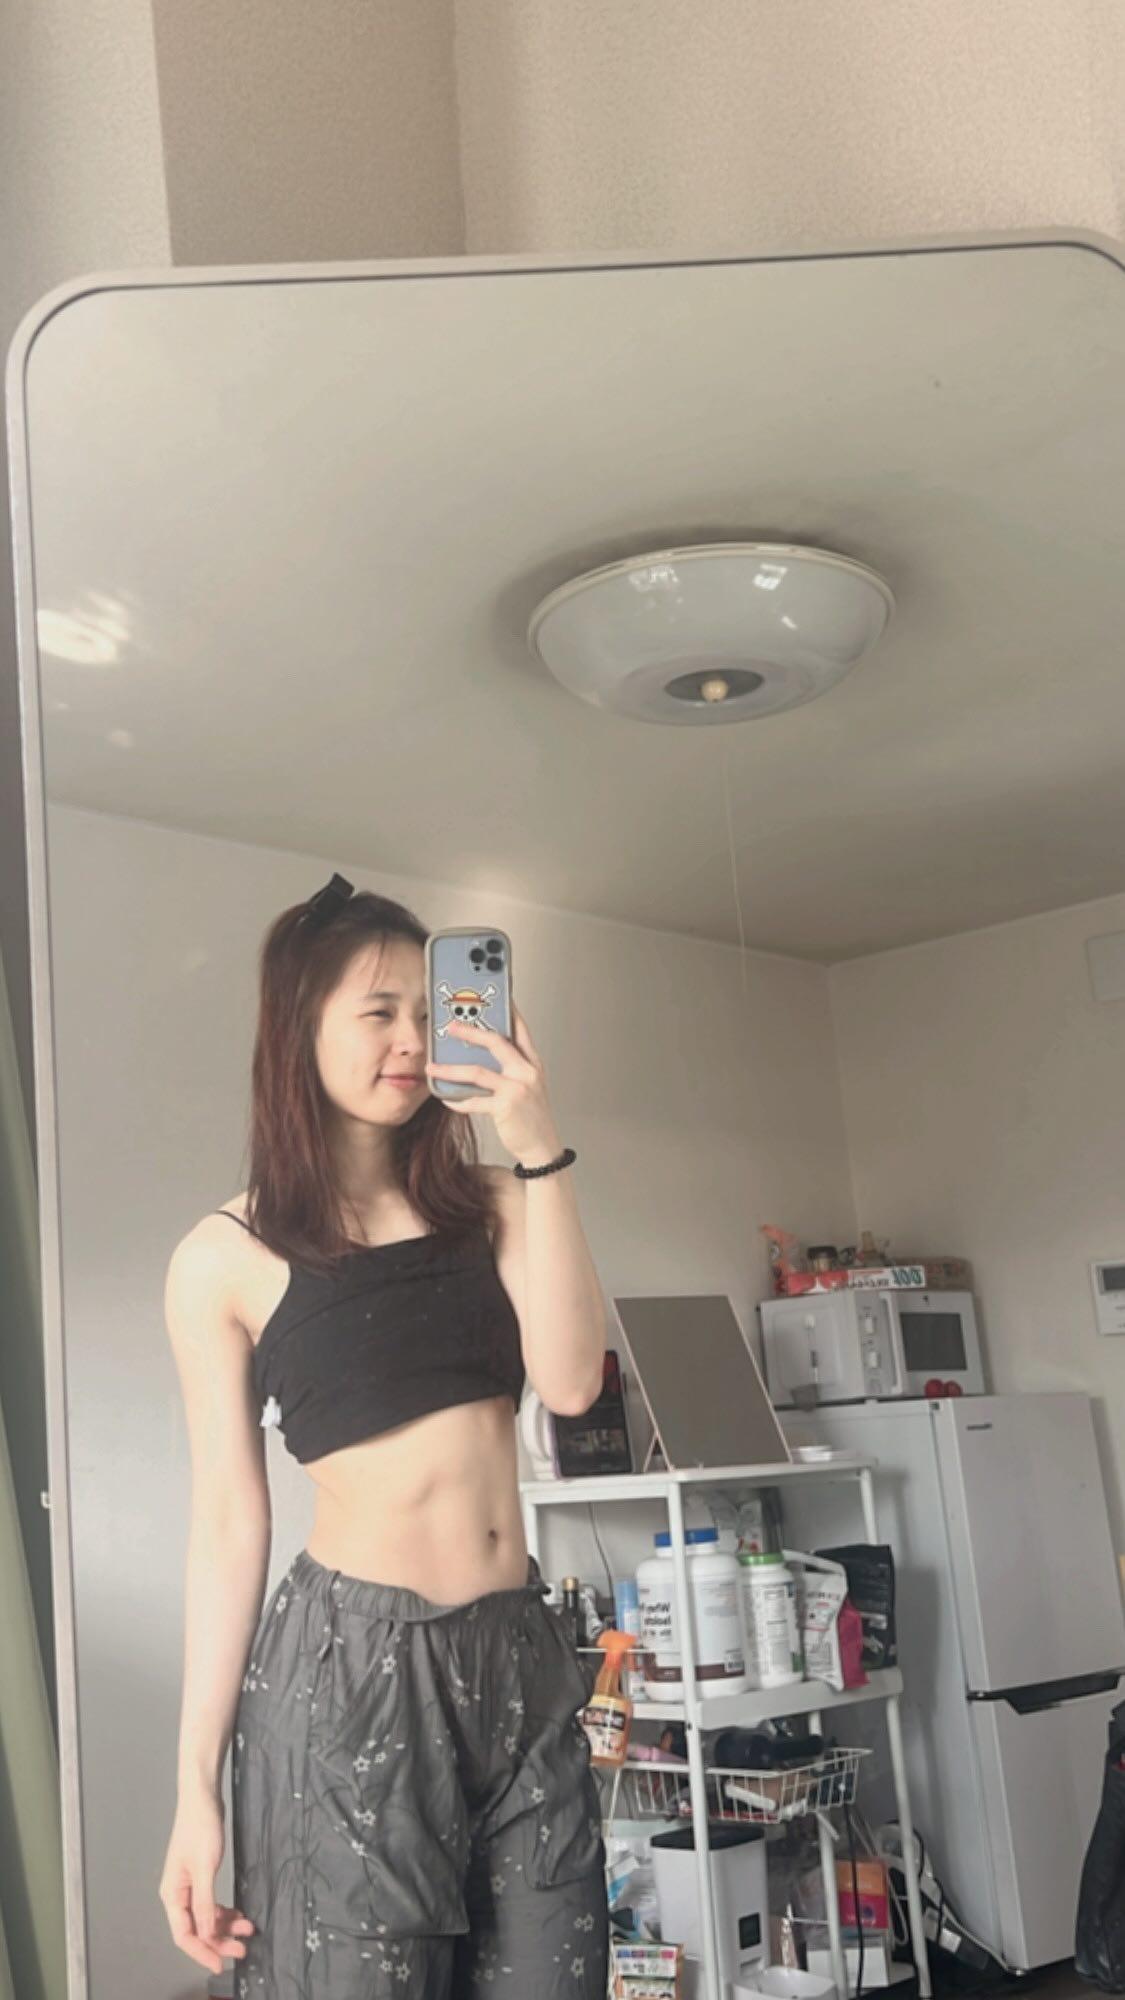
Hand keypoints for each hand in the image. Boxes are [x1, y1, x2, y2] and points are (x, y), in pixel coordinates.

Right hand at [159, 1796, 254, 1972]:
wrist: (203, 1798)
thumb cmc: (201, 1829)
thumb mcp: (205, 1868)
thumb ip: (204, 1903)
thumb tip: (205, 1935)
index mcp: (172, 1895)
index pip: (184, 1935)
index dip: (202, 1952)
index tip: (221, 1964)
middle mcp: (178, 1895)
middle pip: (196, 1929)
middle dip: (218, 1941)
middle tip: (242, 1949)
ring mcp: (189, 1886)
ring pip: (206, 1918)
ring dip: (225, 1926)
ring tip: (249, 1929)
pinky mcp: (201, 1877)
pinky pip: (211, 1904)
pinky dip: (225, 1911)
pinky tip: (240, 1915)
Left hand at [426, 1001, 562, 1166]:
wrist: (542, 1147)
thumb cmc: (532, 1117)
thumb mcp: (527, 1086)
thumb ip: (511, 1068)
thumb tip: (480, 1055)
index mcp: (532, 1063)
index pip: (519, 1029)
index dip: (506, 1011)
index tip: (491, 997)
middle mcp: (527, 1072)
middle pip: (496, 1042)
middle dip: (470, 1031)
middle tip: (450, 1027)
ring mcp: (517, 1088)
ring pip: (477, 1071)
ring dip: (451, 1068)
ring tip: (433, 1066)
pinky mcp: (506, 1107)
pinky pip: (473, 1100)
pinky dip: (457, 1099)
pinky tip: (446, 1098)